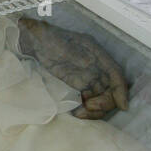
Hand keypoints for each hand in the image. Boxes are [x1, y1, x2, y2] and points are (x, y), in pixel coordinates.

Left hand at [15, 18, 129, 119]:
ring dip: (96, 108)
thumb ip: (69, 50)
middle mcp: (95, 65)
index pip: (114, 73)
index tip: (123, 106)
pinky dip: (86, 108)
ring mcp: (86, 76)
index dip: (121, 90)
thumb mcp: (54, 40)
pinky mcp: (77, 84)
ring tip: (80, 113)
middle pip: (110, 88)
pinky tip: (77, 112)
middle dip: (105, 102)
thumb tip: (88, 63)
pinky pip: (89, 98)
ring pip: (101, 96)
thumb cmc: (42, 36)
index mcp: (94, 52)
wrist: (28, 41)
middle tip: (88, 107)